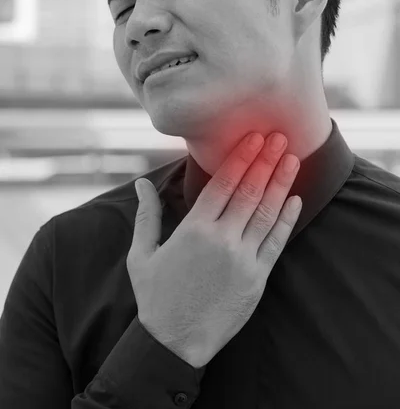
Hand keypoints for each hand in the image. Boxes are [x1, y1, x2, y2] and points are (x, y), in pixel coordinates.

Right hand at [127, 132, 301, 367]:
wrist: (173, 343)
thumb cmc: (155, 297)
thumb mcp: (141, 254)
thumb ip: (146, 215)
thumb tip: (141, 183)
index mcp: (194, 229)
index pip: (224, 183)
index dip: (242, 157)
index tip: (255, 137)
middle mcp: (222, 240)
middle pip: (250, 192)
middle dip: (266, 161)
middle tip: (280, 137)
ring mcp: (243, 259)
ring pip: (267, 213)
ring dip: (282, 183)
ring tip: (292, 159)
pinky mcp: (257, 278)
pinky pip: (276, 243)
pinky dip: (287, 220)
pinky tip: (295, 200)